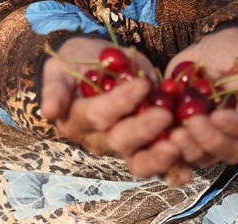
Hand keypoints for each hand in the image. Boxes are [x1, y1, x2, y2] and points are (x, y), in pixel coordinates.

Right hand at [39, 37, 177, 167]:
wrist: (92, 67)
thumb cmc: (75, 66)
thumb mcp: (60, 71)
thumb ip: (55, 90)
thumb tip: (49, 110)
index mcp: (77, 121)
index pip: (100, 115)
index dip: (120, 102)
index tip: (141, 85)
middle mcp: (99, 139)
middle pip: (121, 140)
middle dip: (143, 130)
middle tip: (165, 115)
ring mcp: (123, 146)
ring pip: (139, 161)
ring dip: (160, 157)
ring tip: (179, 145)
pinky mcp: (144, 147)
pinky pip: (159, 165)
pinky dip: (175, 170)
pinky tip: (189, 170)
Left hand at [156, 26, 237, 182]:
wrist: (213, 52)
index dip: (236, 126)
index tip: (218, 116)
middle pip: (230, 150)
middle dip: (210, 141)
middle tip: (190, 126)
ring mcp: (213, 136)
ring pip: (204, 156)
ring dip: (188, 149)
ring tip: (172, 135)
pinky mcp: (190, 135)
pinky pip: (181, 153)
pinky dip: (169, 153)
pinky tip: (157, 144)